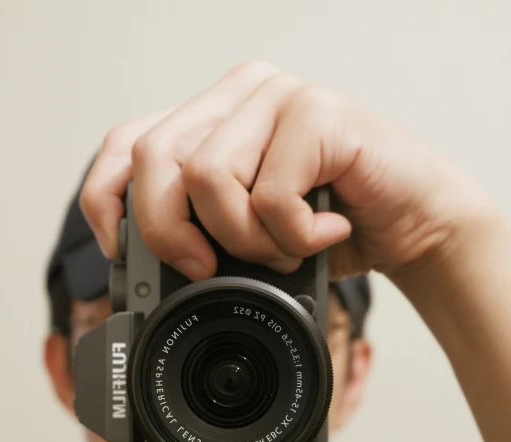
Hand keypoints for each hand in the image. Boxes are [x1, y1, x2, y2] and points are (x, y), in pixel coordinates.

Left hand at [80, 60, 497, 282]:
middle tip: (209, 269)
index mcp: (209, 120)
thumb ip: (198, 231)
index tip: (122, 253)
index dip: (106, 200)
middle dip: (171, 235)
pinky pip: (271, 194)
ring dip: (247, 242)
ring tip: (287, 250)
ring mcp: (276, 97)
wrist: (411, 223)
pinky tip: (327, 234)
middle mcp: (236, 96)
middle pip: (154, 160)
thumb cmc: (327, 230)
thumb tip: (139, 268)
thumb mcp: (246, 238)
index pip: (124, 144)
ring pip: (209, 178)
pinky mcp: (317, 112)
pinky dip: (294, 238)